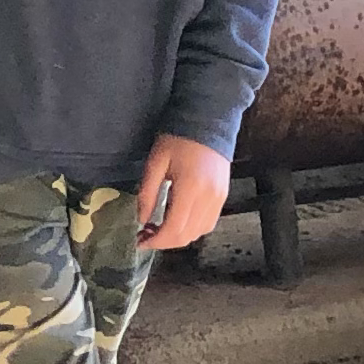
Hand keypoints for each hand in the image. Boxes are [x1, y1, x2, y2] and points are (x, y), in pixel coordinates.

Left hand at [135, 134, 232, 253]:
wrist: (209, 121)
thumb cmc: (178, 139)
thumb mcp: (156, 162)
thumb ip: (147, 193)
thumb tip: (141, 220)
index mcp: (191, 188)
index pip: (174, 229)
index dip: (156, 241)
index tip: (139, 241)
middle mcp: (209, 198)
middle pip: (187, 236)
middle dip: (164, 242)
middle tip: (145, 235)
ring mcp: (219, 199)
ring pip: (198, 233)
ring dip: (177, 237)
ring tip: (159, 228)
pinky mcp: (223, 197)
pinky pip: (208, 224)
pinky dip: (191, 229)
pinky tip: (177, 220)